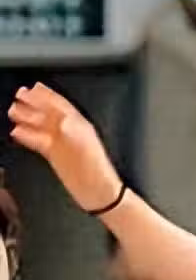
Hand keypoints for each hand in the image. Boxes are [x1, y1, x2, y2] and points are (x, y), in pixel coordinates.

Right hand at [8, 83, 122, 212]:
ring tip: (12, 111)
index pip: (60, 106)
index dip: (46, 96)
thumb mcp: (84, 146)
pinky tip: (16, 132)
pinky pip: (38, 142)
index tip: (33, 87)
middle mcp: (70, 132)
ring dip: (27, 117)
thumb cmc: (95, 170)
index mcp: (79, 126)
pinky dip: (27, 136)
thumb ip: (72, 131)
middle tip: (18, 94)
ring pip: (41, 126)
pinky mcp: (56, 156)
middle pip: (48, 113)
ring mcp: (62, 144)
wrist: (98, 192)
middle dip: (33, 103)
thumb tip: (62, 118)